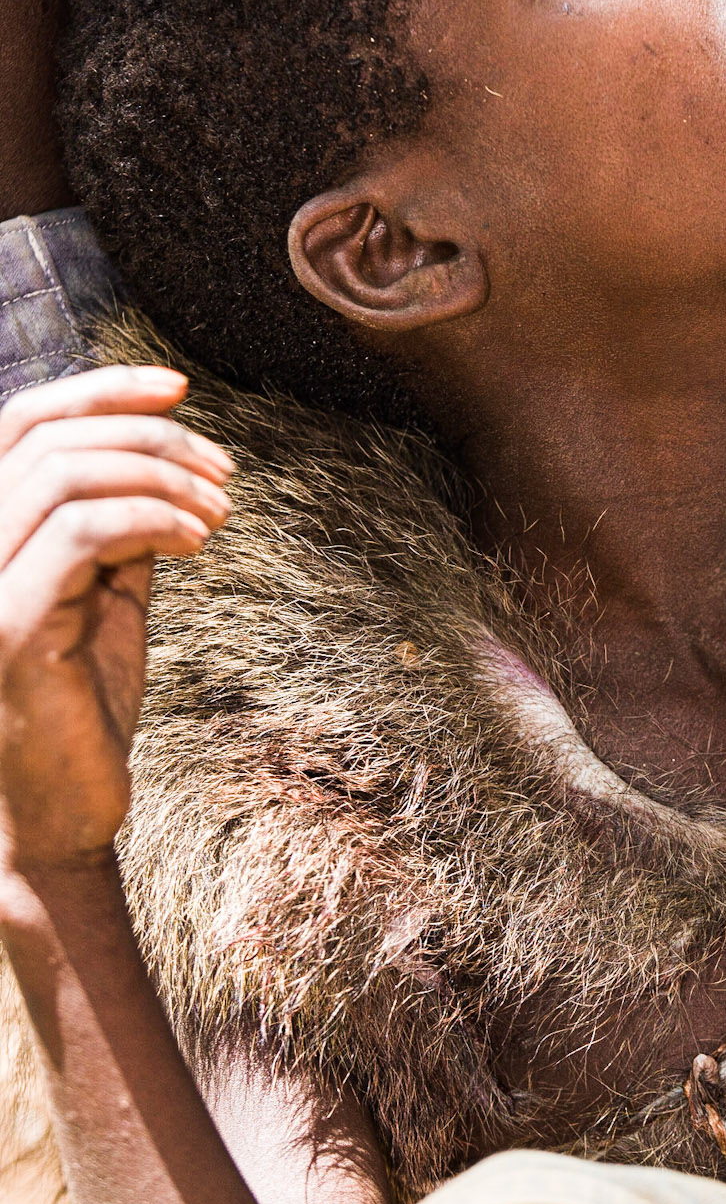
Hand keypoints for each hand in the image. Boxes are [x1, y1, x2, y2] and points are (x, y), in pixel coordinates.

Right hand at [0, 366, 230, 881]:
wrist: (58, 816)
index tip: (182, 388)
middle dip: (155, 438)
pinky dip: (153, 519)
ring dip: (164, 478)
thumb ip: (121, 527)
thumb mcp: (107, 595)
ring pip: (66, 476)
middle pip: (52, 439)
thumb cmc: (81, 708)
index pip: (23, 422)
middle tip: (226, 473)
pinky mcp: (7, 624)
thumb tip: (166, 460)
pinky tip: (198, 542)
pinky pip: (83, 531)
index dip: (101, 389)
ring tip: (220, 512)